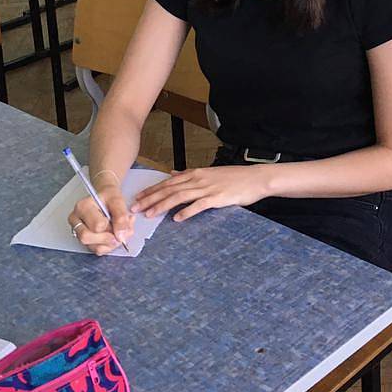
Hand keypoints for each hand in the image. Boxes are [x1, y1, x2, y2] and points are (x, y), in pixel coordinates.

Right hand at [68, 186, 134, 256]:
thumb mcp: (117, 201)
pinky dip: (109, 246)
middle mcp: (76, 220)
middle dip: (108, 238)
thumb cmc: (109, 198)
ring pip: (92, 247)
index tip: (122, 221)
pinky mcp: (85, 240)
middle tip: (120, 232)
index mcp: (82, 207)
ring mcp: (78, 232)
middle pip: (86, 238)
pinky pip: (96, 250)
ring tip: (120, 232)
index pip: (96, 225)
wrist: (107, 198)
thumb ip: (121, 217)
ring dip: (111, 243)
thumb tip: (121, 236)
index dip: (112, 227)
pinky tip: (115, 236)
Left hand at [131, 165, 269, 222]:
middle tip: (136, 208)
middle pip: (170, 189)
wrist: (255, 178)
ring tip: (150, 214)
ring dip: (163, 205)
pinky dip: (187, 211)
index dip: (152, 190)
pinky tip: (177, 219)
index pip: (168, 182)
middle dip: (151, 198)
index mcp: (195, 173)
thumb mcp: (209, 173)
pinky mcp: (218, 197)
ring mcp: (208, 188)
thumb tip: (173, 173)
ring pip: (180, 196)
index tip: (138, 198)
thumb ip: (190, 174)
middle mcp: (199, 179)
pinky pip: (199, 205)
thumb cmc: (234, 178)